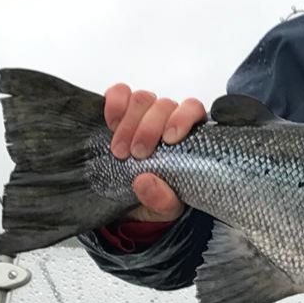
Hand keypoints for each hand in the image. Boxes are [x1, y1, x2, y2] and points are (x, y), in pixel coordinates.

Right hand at [104, 83, 205, 222]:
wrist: (129, 206)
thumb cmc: (157, 199)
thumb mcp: (165, 209)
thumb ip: (163, 200)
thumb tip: (145, 181)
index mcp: (189, 136)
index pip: (193, 110)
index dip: (183, 118)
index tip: (169, 139)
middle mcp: (168, 119)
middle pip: (164, 105)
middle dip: (148, 129)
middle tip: (136, 154)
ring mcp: (143, 113)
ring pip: (142, 99)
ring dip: (129, 123)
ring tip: (119, 151)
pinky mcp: (118, 112)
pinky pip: (119, 93)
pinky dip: (114, 103)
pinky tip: (109, 123)